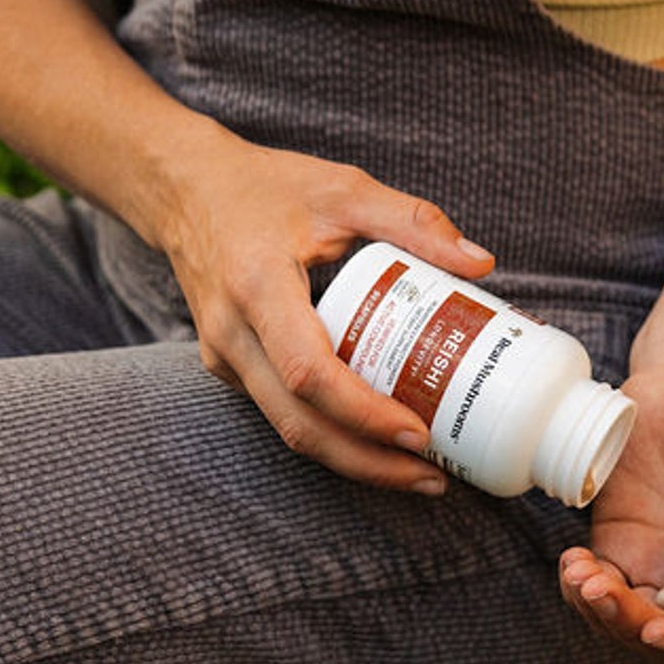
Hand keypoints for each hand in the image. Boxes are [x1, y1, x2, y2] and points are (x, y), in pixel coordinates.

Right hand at [153, 120, 493, 491]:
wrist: (183, 190)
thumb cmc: (264, 186)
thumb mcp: (343, 188)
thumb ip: (412, 221)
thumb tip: (480, 265)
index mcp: (257, 285)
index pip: (309, 372)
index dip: (364, 413)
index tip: (418, 432)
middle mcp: (233, 334)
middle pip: (299, 425)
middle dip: (369, 463)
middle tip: (433, 477)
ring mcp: (225, 359)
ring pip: (289, 431)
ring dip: (354, 462)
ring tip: (416, 473)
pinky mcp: (230, 370)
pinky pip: (283, 415)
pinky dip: (333, 436)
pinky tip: (378, 442)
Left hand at [559, 352, 663, 662]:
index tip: (660, 631)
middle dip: (632, 627)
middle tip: (601, 591)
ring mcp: (661, 564)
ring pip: (628, 620)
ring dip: (599, 613)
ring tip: (579, 574)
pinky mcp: (622, 544)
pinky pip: (599, 587)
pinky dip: (580, 588)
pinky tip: (572, 563)